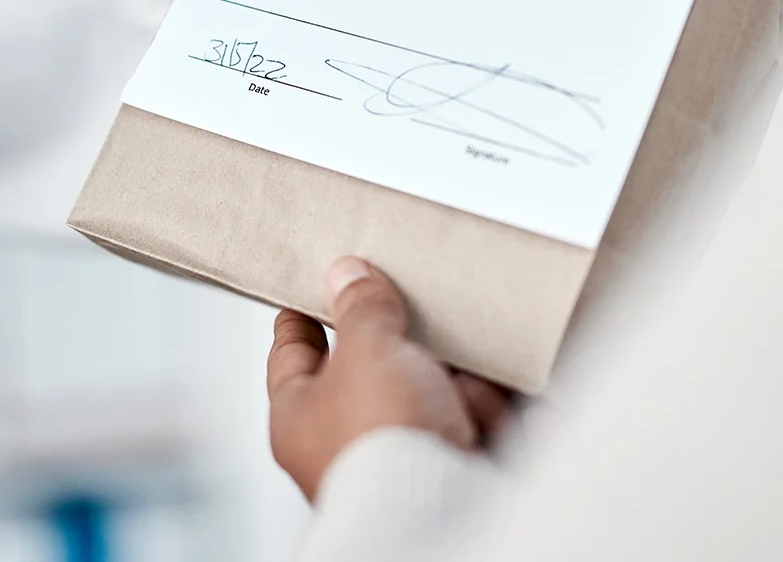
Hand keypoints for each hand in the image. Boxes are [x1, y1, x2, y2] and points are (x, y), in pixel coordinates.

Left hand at [267, 257, 512, 501]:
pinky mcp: (453, 463)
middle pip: (367, 367)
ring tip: (462, 330)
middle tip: (405, 290)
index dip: (302, 313)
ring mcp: (401, 454)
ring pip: (426, 387)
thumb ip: (359, 307)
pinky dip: (482, 396)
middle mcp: (344, 441)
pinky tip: (491, 381)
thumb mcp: (364, 348)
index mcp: (298, 417)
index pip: (291, 353)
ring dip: (447, 365)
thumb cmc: (382, 440)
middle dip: (395, 334)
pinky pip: (468, 413)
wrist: (447, 507)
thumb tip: (347, 274)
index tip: (315, 280)